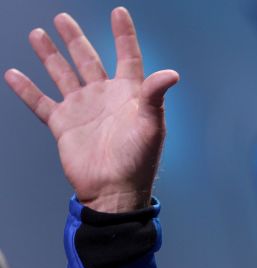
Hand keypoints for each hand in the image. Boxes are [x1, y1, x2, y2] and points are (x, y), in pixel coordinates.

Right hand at [4, 7, 178, 211]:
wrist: (114, 190)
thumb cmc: (139, 160)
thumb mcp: (152, 126)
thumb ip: (155, 96)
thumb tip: (172, 73)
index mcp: (129, 94)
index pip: (127, 56)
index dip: (123, 35)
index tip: (118, 12)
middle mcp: (104, 97)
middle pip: (88, 59)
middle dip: (76, 38)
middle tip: (63, 18)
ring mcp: (82, 109)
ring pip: (63, 74)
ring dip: (50, 55)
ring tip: (38, 33)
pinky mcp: (63, 125)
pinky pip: (41, 102)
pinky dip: (27, 89)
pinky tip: (14, 74)